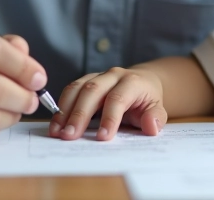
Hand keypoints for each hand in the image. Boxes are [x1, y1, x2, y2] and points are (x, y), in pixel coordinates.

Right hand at [49, 67, 166, 140]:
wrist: (142, 82)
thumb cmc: (147, 99)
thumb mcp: (157, 108)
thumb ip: (156, 117)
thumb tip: (151, 126)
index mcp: (132, 82)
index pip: (118, 98)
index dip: (110, 118)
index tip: (102, 138)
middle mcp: (113, 75)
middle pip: (93, 90)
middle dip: (80, 114)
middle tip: (70, 136)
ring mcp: (98, 76)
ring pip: (78, 88)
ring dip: (65, 110)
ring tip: (57, 132)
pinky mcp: (86, 81)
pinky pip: (71, 90)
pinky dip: (61, 107)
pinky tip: (56, 124)